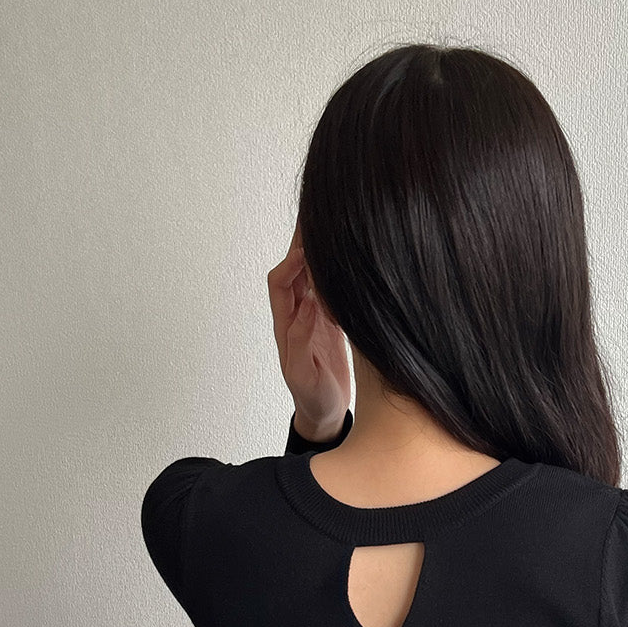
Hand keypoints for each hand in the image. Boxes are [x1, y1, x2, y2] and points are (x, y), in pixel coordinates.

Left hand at [267, 226, 351, 437]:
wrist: (324, 413)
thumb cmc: (312, 398)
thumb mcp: (304, 374)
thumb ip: (301, 339)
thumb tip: (307, 305)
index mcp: (285, 326)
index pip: (281, 283)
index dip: (291, 263)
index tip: (307, 249)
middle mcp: (297, 315)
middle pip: (293, 270)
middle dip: (300, 242)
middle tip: (312, 213)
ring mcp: (313, 317)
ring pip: (311, 275)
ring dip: (317, 251)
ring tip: (330, 223)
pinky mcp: (330, 322)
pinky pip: (328, 289)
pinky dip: (333, 270)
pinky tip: (346, 256)